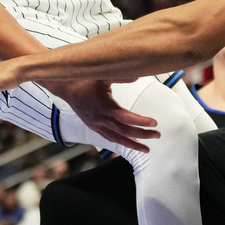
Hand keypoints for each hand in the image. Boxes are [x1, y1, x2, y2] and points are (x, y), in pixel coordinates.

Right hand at [44, 80, 158, 152]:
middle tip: (157, 135)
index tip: (155, 123)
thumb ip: (121, 76)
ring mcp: (97, 125)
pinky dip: (120, 142)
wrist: (66, 88)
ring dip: (133, 144)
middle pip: (125, 131)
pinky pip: (108, 138)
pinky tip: (129, 144)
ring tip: (146, 149)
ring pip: (117, 138)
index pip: (127, 118)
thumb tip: (138, 76)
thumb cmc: (86, 80)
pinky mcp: (93, 126)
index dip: (142, 121)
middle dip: (142, 134)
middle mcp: (101, 119)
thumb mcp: (103, 75)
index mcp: (106, 107)